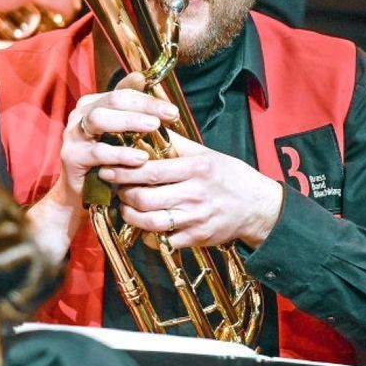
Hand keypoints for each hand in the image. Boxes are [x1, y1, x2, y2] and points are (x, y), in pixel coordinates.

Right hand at [28, 73, 176, 261]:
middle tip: (167, 116)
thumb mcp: (123, 136)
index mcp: (93, 104)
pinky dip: (120, 154)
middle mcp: (80, 115)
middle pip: (112, 101)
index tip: (173, 111)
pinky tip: (140, 158)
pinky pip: (97, 152)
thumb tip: (143, 77)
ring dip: (129, 122)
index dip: (149, 100)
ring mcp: (73, 135)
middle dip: (142, 107)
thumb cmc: (109, 163)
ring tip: (154, 128)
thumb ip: (132, 110)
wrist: (83, 196)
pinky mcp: (72, 157)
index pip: (123, 93)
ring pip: (99, 119)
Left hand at [101, 131, 283, 248]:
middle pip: (145, 198)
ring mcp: (196, 219)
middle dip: (124, 194)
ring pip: (150, 222)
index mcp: (196, 169)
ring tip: (126, 207)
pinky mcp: (197, 238)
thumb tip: (150, 124)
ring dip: (131, 216)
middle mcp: (195, 194)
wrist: (257, 206)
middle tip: (117, 189)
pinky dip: (149, 236)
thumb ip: (177, 143)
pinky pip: (164, 241)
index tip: (108, 167)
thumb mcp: (207, 154)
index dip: (124, 170)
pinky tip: (144, 227)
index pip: (151, 170)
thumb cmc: (229, 176)